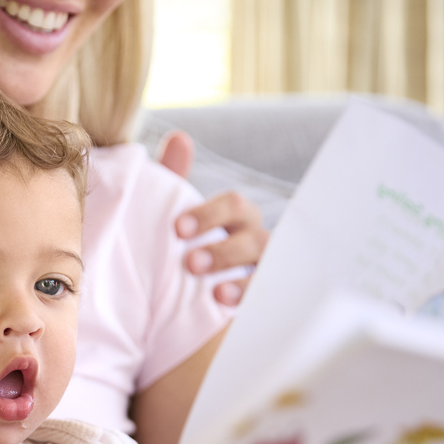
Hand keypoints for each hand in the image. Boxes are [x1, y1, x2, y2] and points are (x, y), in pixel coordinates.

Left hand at [157, 129, 268, 306]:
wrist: (176, 304)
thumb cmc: (180, 247)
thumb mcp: (175, 217)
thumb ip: (175, 178)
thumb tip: (180, 137)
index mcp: (236, 218)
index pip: (235, 206)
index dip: (210, 214)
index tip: (177, 230)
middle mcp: (255, 242)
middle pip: (255, 236)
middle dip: (224, 249)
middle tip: (191, 265)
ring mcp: (263, 273)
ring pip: (266, 268)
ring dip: (240, 276)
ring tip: (212, 291)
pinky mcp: (262, 300)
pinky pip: (267, 298)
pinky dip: (249, 300)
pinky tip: (225, 307)